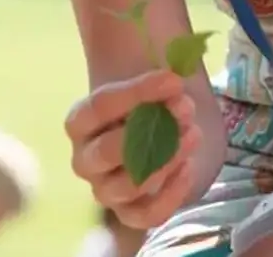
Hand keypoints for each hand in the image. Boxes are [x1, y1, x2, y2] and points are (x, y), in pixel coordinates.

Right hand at [65, 68, 205, 227]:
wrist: (159, 131)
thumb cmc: (149, 103)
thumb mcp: (145, 80)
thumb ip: (148, 68)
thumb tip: (175, 57)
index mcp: (80, 122)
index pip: (99, 108)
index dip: (137, 93)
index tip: (174, 79)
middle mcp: (85, 159)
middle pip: (106, 152)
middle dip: (151, 130)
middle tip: (185, 107)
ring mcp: (105, 189)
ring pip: (127, 185)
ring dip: (165, 160)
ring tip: (193, 134)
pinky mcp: (129, 212)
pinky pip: (144, 215)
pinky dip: (169, 195)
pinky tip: (188, 168)